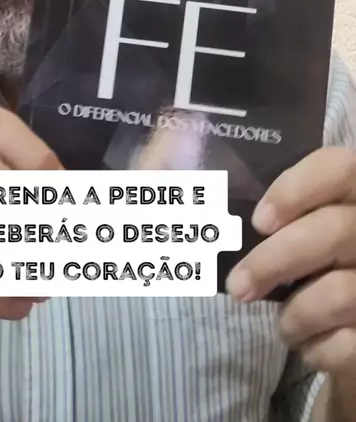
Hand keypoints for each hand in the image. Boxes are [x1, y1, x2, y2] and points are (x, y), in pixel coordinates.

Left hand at [226, 147, 355, 375]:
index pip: (340, 167)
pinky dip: (319, 349)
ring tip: (285, 322)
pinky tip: (311, 343)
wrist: (349, 322)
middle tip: (238, 286)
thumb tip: (165, 153)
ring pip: (339, 293)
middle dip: (274, 261)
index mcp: (355, 190)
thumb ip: (238, 188)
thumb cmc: (306, 258)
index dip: (298, 188)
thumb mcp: (282, 219)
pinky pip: (348, 344)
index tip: (259, 220)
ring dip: (296, 315)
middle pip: (335, 230)